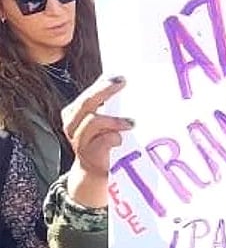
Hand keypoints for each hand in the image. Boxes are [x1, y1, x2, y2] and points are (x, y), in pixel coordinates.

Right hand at [61, 76, 131, 207]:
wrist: (92, 170)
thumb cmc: (100, 141)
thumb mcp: (101, 121)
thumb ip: (106, 106)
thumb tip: (123, 83)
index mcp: (73, 112)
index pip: (87, 94)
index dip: (102, 84)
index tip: (120, 76)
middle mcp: (72, 124)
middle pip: (87, 103)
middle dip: (105, 91)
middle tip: (123, 83)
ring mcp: (79, 139)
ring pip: (94, 121)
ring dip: (114, 120)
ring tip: (132, 122)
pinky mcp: (89, 153)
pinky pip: (104, 140)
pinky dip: (115, 137)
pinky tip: (122, 139)